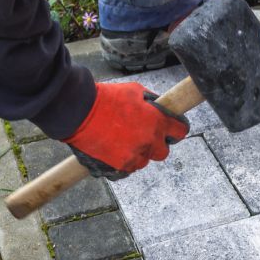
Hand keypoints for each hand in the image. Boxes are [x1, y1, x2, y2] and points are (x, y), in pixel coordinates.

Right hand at [63, 82, 188, 179]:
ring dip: (138, 152)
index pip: (181, 131)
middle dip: (157, 144)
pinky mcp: (120, 167)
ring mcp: (135, 156)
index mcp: (157, 122)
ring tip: (121, 139)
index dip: (176, 128)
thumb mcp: (134, 91)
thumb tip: (159, 107)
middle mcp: (149, 142)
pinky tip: (113, 148)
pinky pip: (128, 168)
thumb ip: (151, 102)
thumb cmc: (106, 98)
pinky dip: (123, 161)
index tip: (172, 128)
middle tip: (144, 135)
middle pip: (164, 152)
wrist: (78, 112)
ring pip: (144, 160)